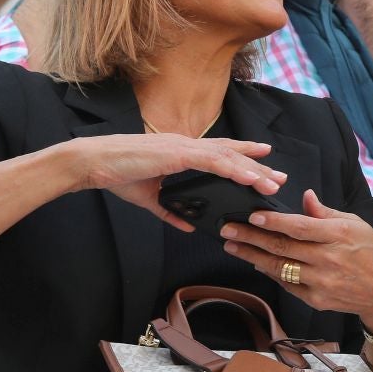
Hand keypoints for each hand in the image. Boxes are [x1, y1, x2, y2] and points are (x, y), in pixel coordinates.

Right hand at [67, 134, 284, 230]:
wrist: (93, 163)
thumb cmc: (118, 174)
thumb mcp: (149, 198)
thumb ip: (171, 211)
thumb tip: (187, 225)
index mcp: (182, 153)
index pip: (220, 153)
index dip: (243, 156)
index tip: (264, 163)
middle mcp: (187, 146)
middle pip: (231, 155)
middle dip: (257, 166)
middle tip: (279, 178)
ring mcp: (183, 148)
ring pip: (228, 157)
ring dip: (253, 170)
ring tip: (273, 182)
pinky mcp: (177, 154)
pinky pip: (213, 161)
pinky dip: (234, 169)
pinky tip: (251, 177)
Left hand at [220, 188, 372, 324]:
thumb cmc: (371, 252)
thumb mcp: (356, 224)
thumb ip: (326, 213)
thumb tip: (305, 196)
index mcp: (340, 235)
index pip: (300, 227)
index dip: (274, 222)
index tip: (251, 216)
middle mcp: (329, 259)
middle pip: (282, 247)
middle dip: (251, 238)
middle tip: (228, 229)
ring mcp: (322, 282)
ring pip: (279, 267)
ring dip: (252, 256)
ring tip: (233, 246)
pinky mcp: (317, 300)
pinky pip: (287, 284)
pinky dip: (271, 273)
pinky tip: (257, 262)